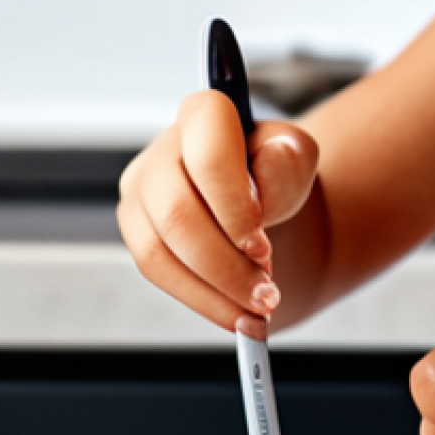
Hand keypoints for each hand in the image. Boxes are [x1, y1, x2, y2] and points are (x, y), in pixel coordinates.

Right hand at [117, 91, 318, 338]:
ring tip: (257, 313)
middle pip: (177, 215)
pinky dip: (201, 302)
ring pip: (158, 252)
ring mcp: (141, 192)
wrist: (258, 202)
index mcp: (204, 117)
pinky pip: (158, 274)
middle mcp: (161, 151)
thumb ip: (287, 160)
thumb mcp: (296, 160)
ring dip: (213, 293)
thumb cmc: (274, 175)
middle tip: (268, 295)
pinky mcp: (138, 232)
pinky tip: (236, 317)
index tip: (263, 248)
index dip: (234, 209)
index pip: (208, 158)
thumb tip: (265, 177)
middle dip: (226, 267)